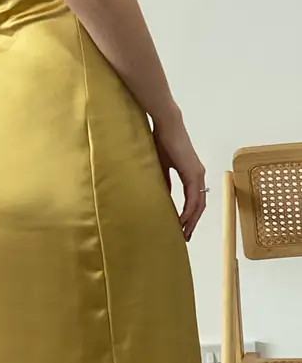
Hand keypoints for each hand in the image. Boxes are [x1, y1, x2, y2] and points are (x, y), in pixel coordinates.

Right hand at [153, 112, 206, 242]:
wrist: (167, 125)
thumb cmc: (163, 140)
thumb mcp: (163, 165)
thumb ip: (166, 181)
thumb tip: (165, 196)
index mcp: (193, 173)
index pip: (195, 199)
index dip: (191, 215)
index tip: (183, 227)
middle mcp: (199, 175)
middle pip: (200, 205)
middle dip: (193, 222)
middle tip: (185, 236)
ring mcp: (198, 174)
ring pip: (198, 204)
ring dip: (192, 220)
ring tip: (184, 233)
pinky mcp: (193, 173)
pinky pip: (193, 197)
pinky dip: (188, 211)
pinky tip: (182, 220)